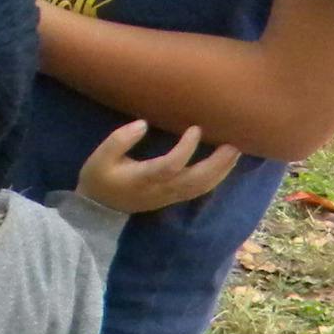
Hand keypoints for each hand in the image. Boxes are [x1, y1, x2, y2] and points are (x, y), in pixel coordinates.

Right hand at [76, 117, 241, 212]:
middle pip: (196, 179)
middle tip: (234, 142)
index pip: (171, 165)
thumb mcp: (99, 158)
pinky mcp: (173, 197)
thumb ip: (119, 140)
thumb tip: (142, 124)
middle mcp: (160, 189)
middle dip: (218, 162)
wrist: (98, 210)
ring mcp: (169, 196)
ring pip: (202, 186)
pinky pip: (200, 190)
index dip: (187, 148)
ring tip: (236, 150)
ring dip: (222, 170)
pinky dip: (217, 177)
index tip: (196, 128)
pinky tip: (226, 164)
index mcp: (143, 178)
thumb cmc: (99, 179)